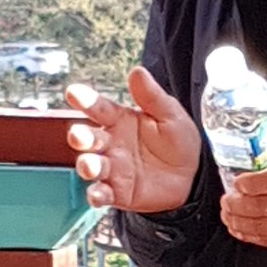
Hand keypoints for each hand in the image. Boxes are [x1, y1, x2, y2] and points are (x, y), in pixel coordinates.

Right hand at [67, 67, 201, 212]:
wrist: (193, 177)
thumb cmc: (178, 142)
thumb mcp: (171, 115)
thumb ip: (152, 97)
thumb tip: (138, 71)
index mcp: (120, 120)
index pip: (99, 108)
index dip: (85, 100)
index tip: (73, 93)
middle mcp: (111, 144)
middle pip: (88, 138)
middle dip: (80, 136)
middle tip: (78, 135)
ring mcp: (113, 169)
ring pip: (91, 166)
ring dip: (87, 165)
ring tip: (90, 165)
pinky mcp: (118, 192)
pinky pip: (102, 194)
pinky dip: (96, 195)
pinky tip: (97, 195)